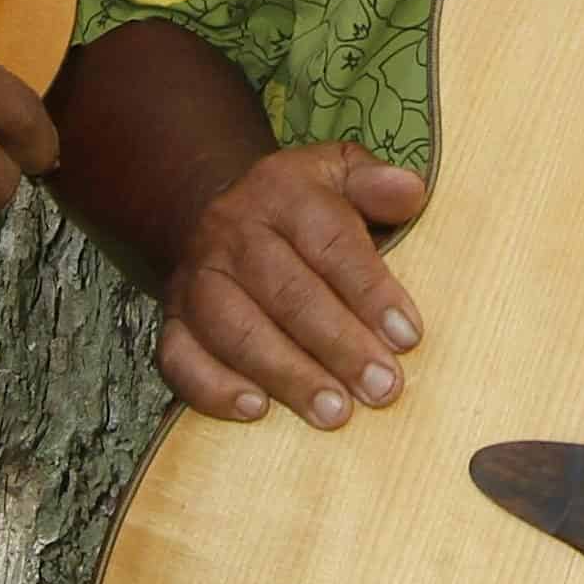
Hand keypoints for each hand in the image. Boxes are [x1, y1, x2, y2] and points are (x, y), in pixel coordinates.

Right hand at [155, 142, 426, 427]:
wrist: (210, 207)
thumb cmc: (297, 204)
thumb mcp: (338, 171)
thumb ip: (376, 181)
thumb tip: (410, 194)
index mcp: (282, 191)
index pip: (330, 242)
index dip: (371, 291)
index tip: (407, 336)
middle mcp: (233, 234)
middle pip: (287, 293)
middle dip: (338, 345)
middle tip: (382, 388)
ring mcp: (197, 279)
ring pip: (236, 331)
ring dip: (287, 376)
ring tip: (334, 413)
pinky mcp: (173, 319)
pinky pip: (180, 357)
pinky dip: (213, 387)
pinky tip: (256, 411)